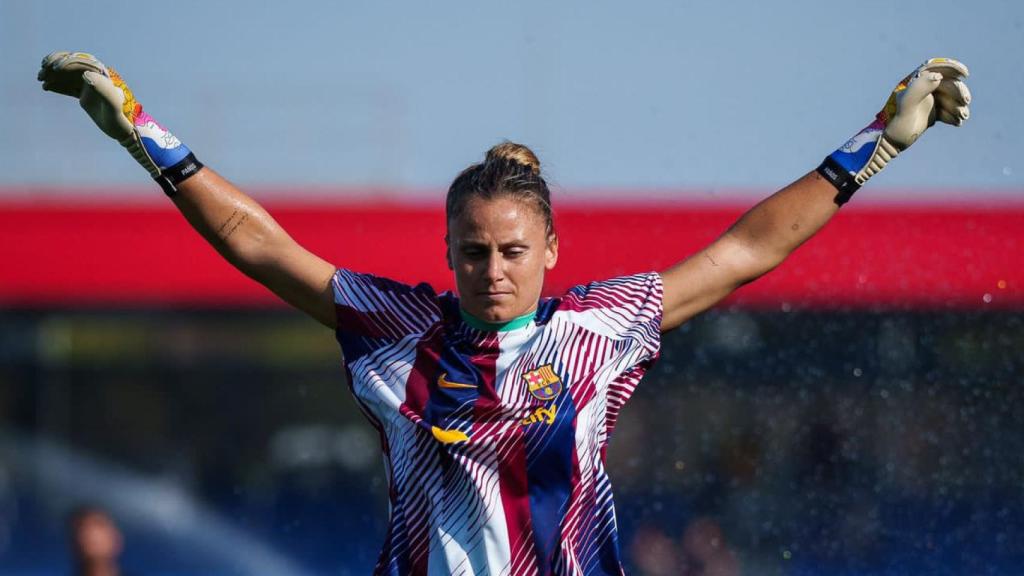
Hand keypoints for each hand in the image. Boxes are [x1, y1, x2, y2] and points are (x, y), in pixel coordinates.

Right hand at [38, 51, 199, 193]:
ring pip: (69, 76)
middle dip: (56, 66)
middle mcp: (97, 78)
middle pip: (73, 66)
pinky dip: (58, 86)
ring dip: (54, 76)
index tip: (53, 68)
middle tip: (42, 73)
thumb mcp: (113, 106)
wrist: (127, 132)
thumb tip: (85, 75)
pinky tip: (46, 87)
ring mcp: (91, 87)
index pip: (82, 62)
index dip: (66, 61)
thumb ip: (103, 90)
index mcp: (104, 75)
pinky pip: (70, 88)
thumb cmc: (122, 119)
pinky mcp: (87, 97)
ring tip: (41, 80)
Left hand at [880, 58, 970, 149]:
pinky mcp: (931, 113)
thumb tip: (938, 76)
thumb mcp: (905, 107)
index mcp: (912, 83)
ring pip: (949, 98)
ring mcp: (927, 101)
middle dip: (958, 92)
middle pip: (946, 84)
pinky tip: (958, 123)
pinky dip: (954, 115)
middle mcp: (920, 89)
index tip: (964, 74)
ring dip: (958, 105)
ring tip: (962, 117)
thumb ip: (918, 90)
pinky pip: (947, 110)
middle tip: (965, 102)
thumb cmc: (895, 126)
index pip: (934, 68)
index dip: (951, 67)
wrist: (889, 145)